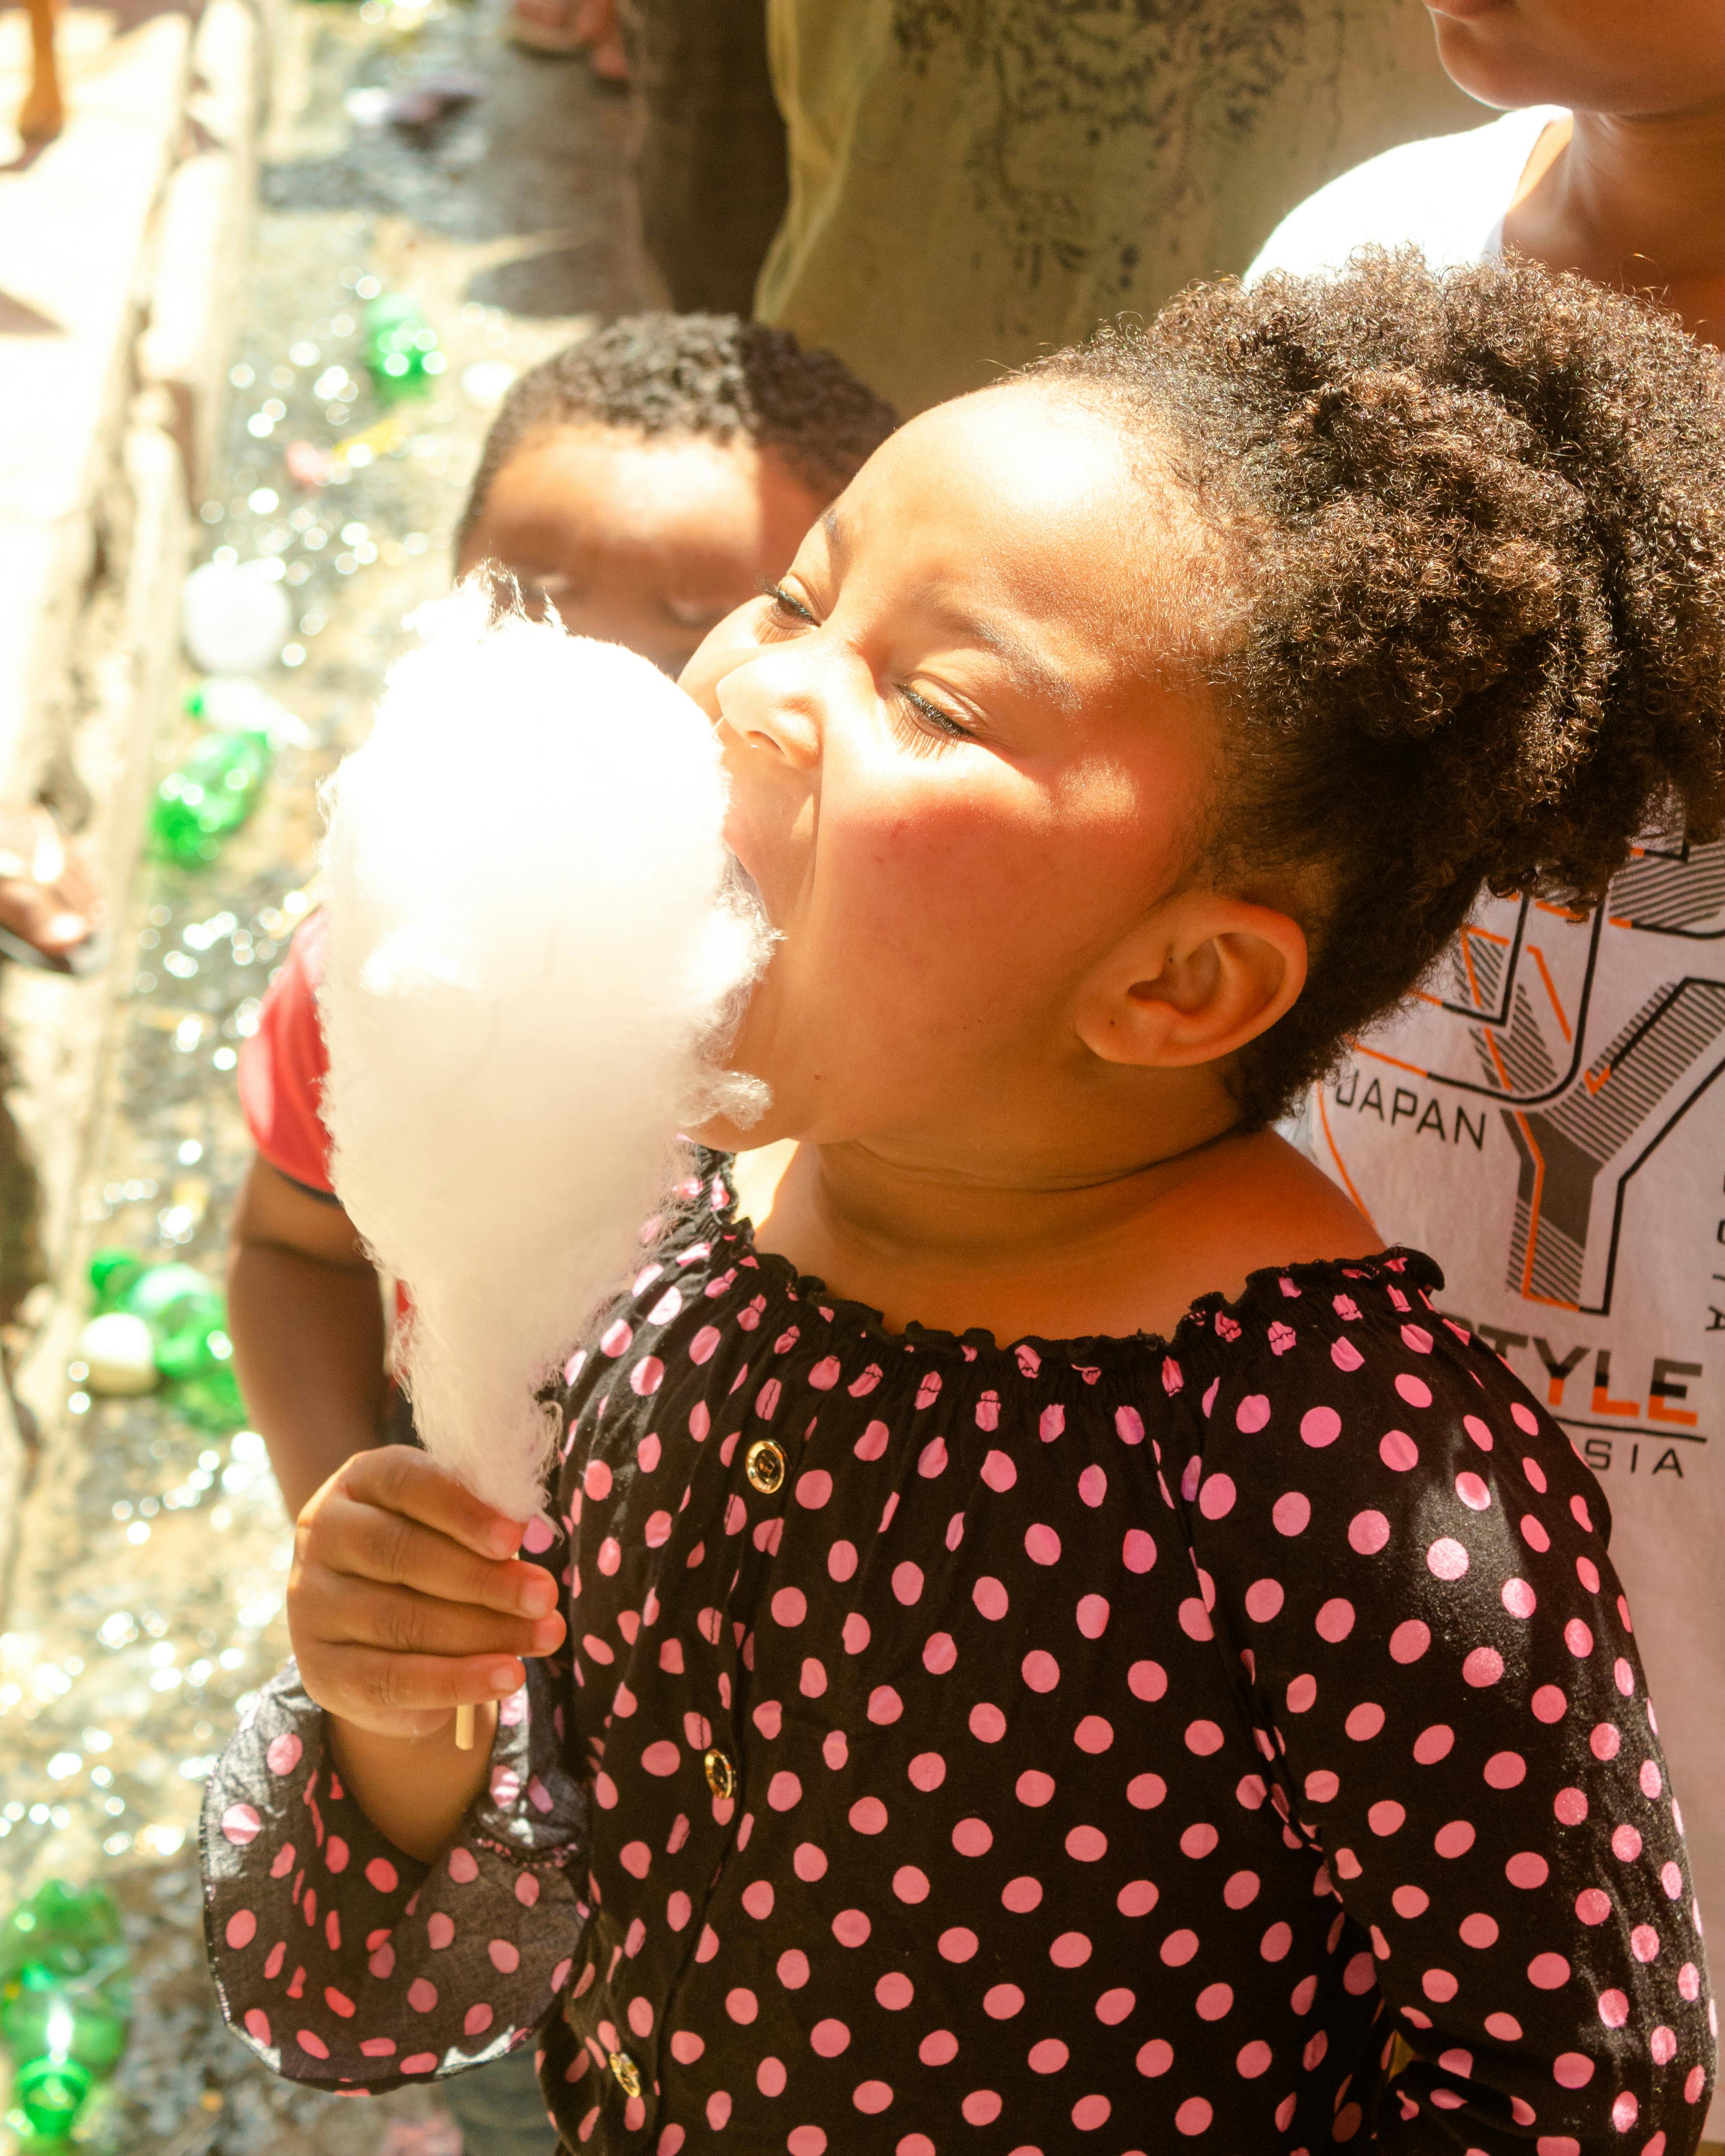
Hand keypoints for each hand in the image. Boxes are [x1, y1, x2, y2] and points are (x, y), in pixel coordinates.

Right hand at [288, 1447, 565, 1742]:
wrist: (378, 1635)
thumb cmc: (434, 1557)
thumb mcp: (451, 1526)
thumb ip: (480, 1525)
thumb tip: (519, 1537)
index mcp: (360, 1482)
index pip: (406, 1483)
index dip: (462, 1510)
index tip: (515, 1537)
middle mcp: (323, 1536)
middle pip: (401, 1553)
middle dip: (483, 1578)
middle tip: (544, 1596)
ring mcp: (312, 1605)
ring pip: (399, 1620)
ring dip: (483, 1632)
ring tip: (544, 1636)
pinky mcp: (320, 1670)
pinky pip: (390, 1681)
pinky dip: (456, 1681)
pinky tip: (507, 1676)